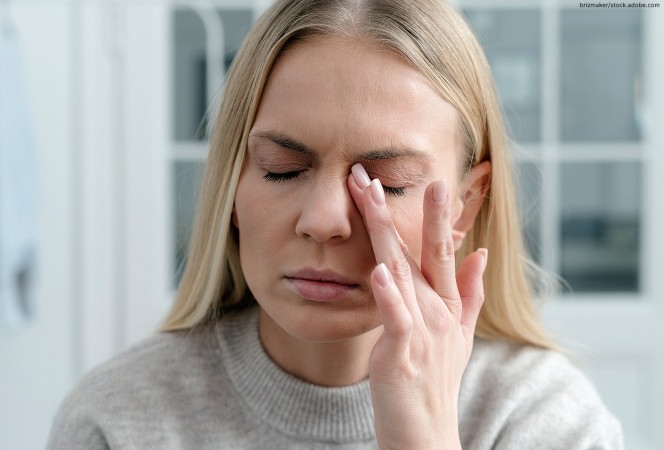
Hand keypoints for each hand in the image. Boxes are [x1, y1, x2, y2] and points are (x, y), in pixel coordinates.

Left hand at [347, 164, 487, 449]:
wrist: (427, 434)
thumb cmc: (434, 383)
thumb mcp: (457, 334)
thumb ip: (468, 293)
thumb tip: (481, 252)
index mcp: (445, 303)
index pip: (438, 249)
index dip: (430, 213)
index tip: (424, 177)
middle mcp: (437, 310)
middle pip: (419, 250)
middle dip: (402, 208)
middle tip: (379, 170)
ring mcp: (422, 330)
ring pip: (401, 271)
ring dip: (386, 233)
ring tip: (370, 196)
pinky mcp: (404, 354)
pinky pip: (396, 319)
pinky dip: (388, 296)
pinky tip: (378, 271)